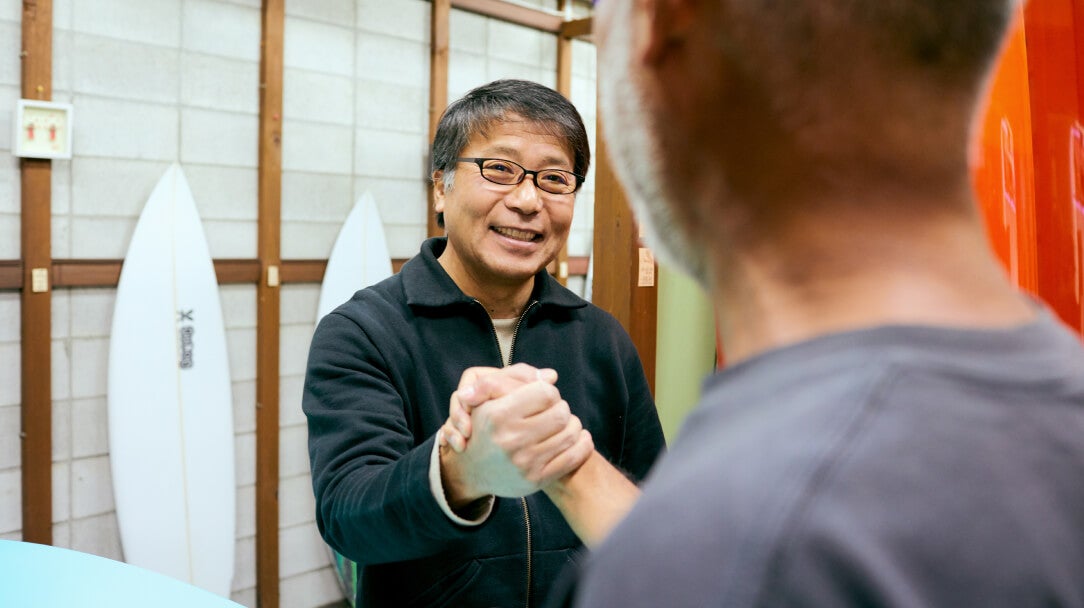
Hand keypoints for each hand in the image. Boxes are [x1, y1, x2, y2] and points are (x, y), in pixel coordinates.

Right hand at [439, 364, 593, 500]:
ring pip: (570, 434)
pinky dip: (582, 444)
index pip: (545, 393)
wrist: (472, 470)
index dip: (548, 391)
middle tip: (555, 410)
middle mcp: (510, 440)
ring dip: (573, 425)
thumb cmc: (485, 426)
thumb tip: (552, 376)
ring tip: (564, 424)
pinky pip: (573, 457)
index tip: (543, 396)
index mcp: (497, 416)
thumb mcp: (486, 398)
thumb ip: (513, 377)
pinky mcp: (536, 480)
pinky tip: (578, 438)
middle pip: (561, 413)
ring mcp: (524, 463)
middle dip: (561, 408)